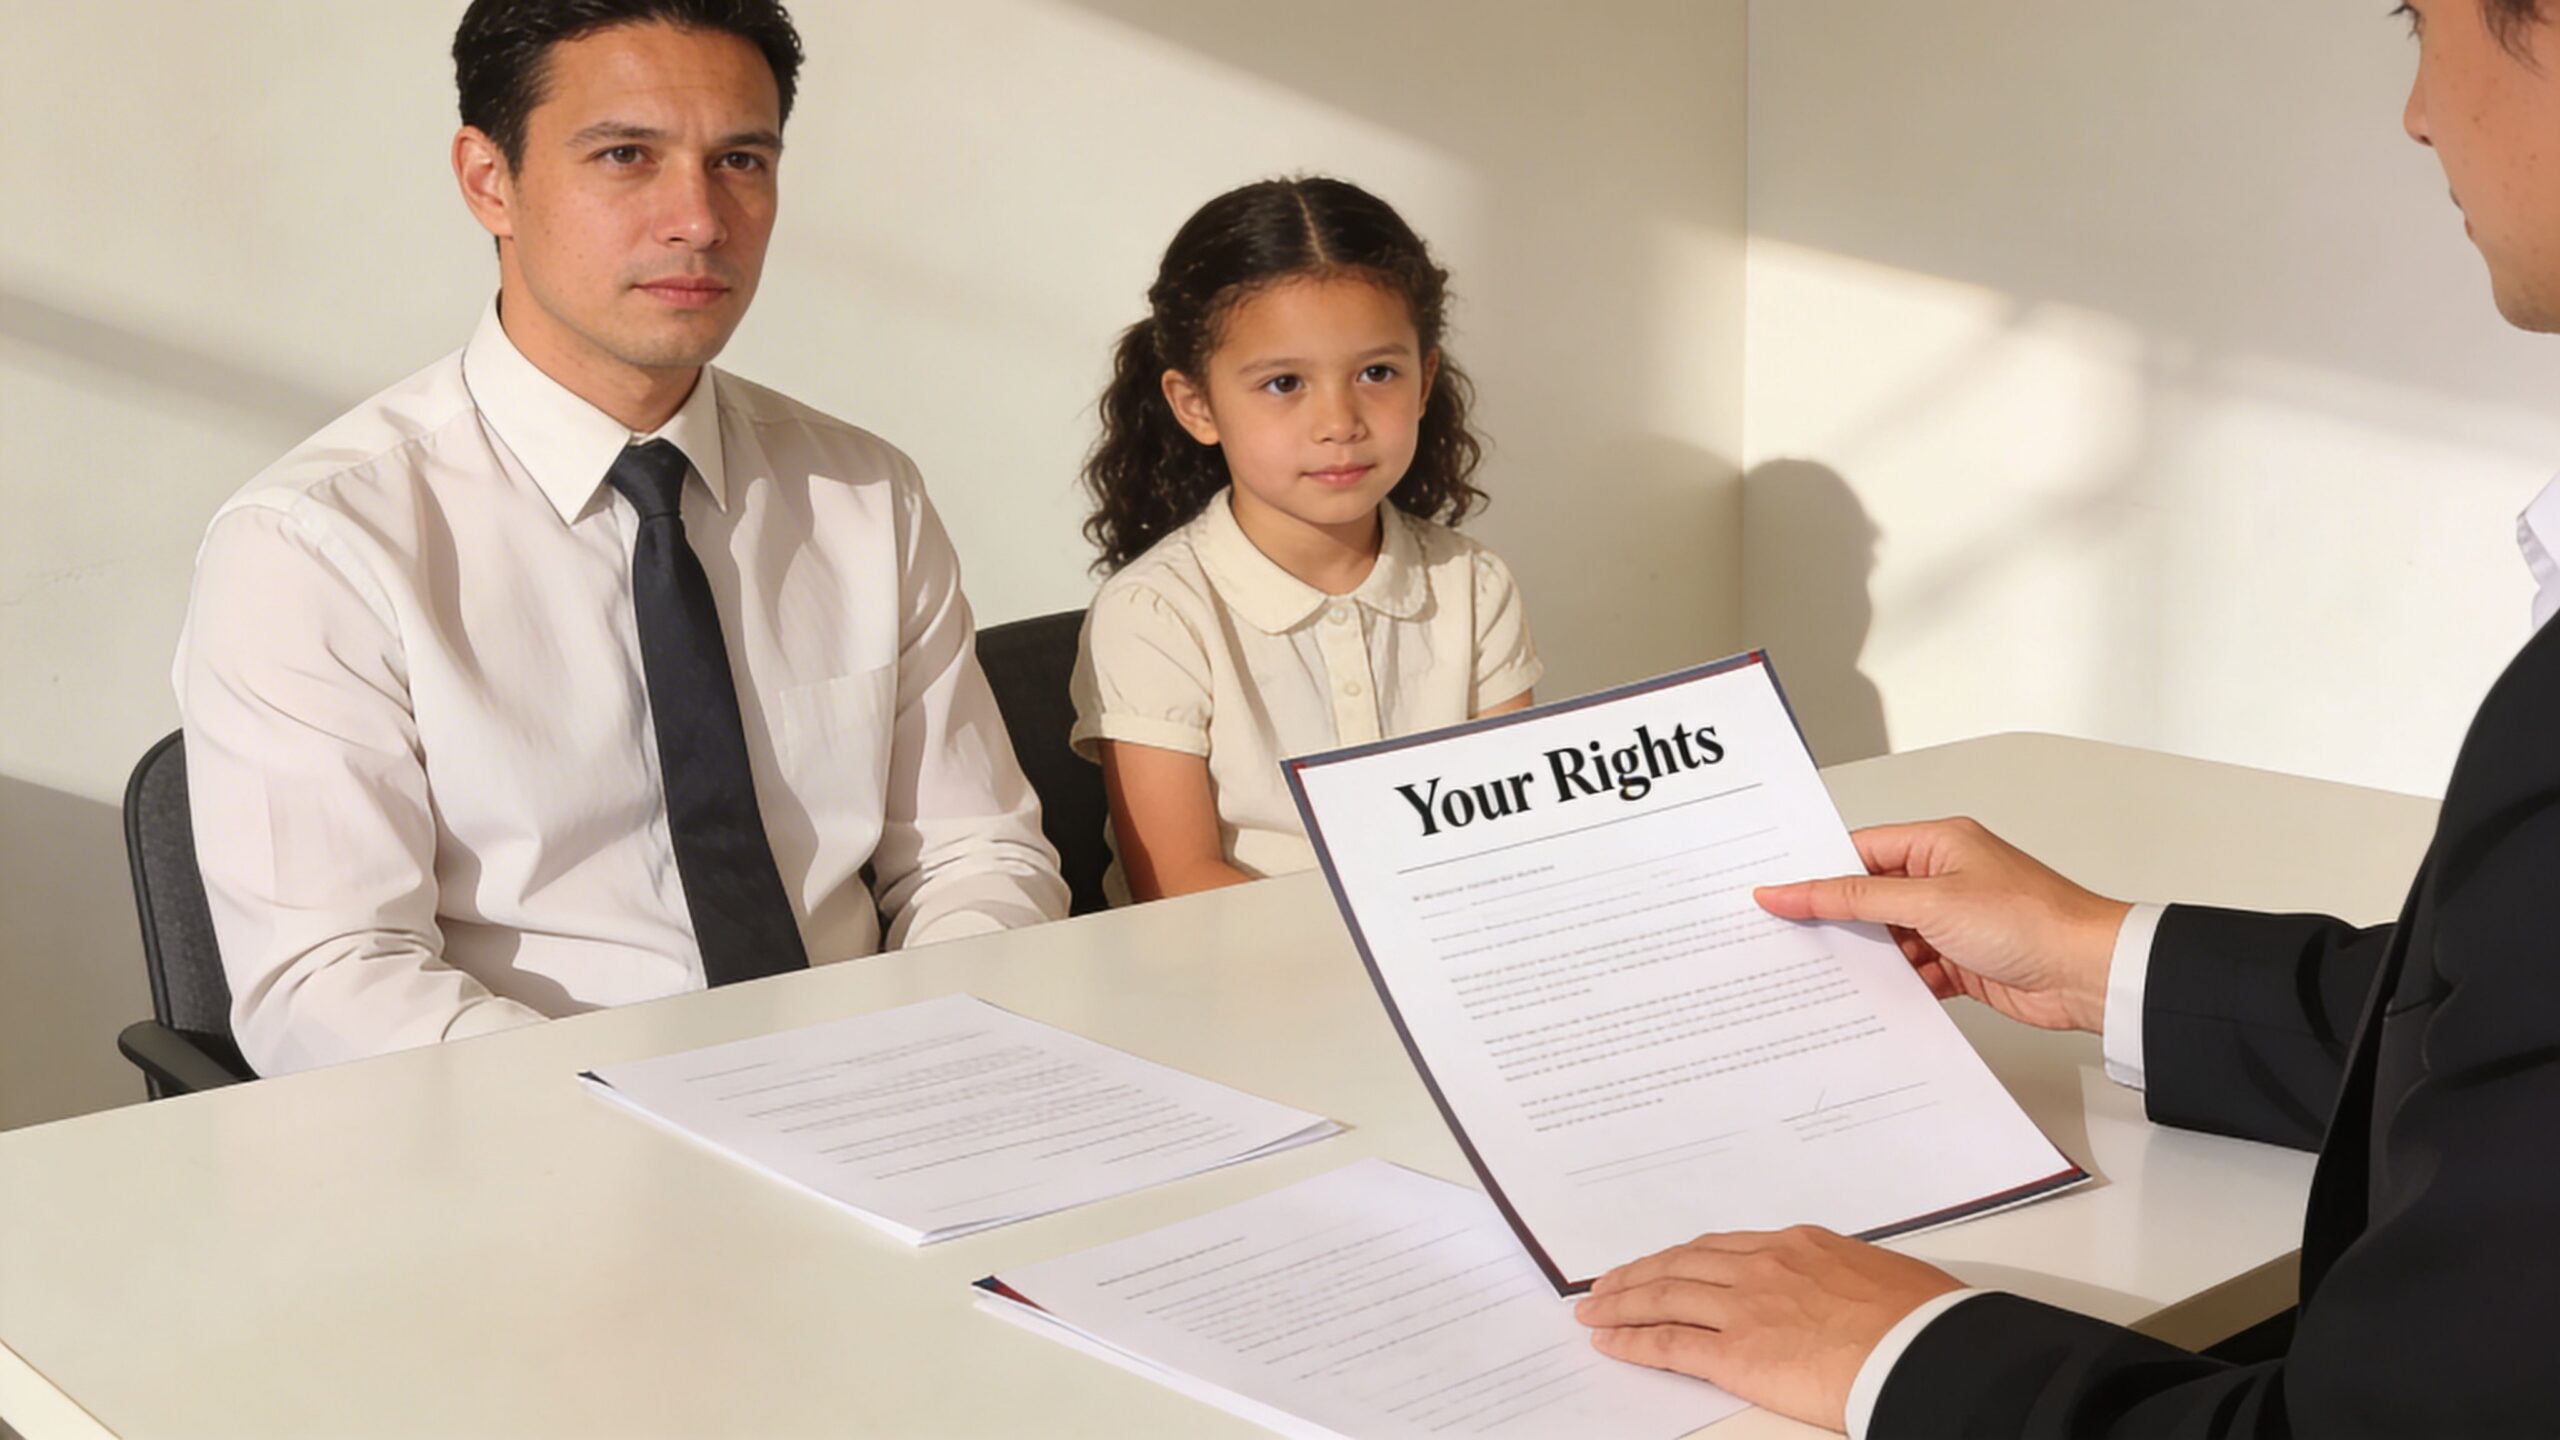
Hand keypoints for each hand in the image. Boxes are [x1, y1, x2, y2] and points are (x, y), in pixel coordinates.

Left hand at [1574, 1226, 1963, 1431]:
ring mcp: (1746, 1309)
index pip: (1719, 1249)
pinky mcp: (1738, 1354)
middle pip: (1680, 1264)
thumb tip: (1834, 1289)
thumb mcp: (1874, 1276)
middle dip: (1638, 1275)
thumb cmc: (1921, 1319)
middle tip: (1607, 1284)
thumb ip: (1835, 1278)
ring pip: (1664, 1296)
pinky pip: (1669, 1343)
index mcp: (1796, 1246)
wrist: (1926, 1350)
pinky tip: (1609, 1341)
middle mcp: (1763, 1268)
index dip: (1681, 1258)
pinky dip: (1633, 1340)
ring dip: (1622, 1302)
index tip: (1660, 1264)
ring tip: (1594, 1309)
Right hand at [1754, 818, 2127, 1033]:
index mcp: (1938, 843)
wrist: (2088, 973)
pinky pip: (1914, 971)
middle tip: (1792, 939)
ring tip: (1831, 974)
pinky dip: (1898, 983)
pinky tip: (1877, 996)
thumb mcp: (1928, 901)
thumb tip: (1795, 890)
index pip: (1860, 853)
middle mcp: (1946, 877)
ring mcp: (1955, 921)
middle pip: (1871, 898)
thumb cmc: (2030, 920)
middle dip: (1839, 921)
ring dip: (1870, 958)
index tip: (1776, 898)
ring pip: (1890, 938)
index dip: (1817, 876)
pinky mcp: (1965, 961)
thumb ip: (1855, 898)